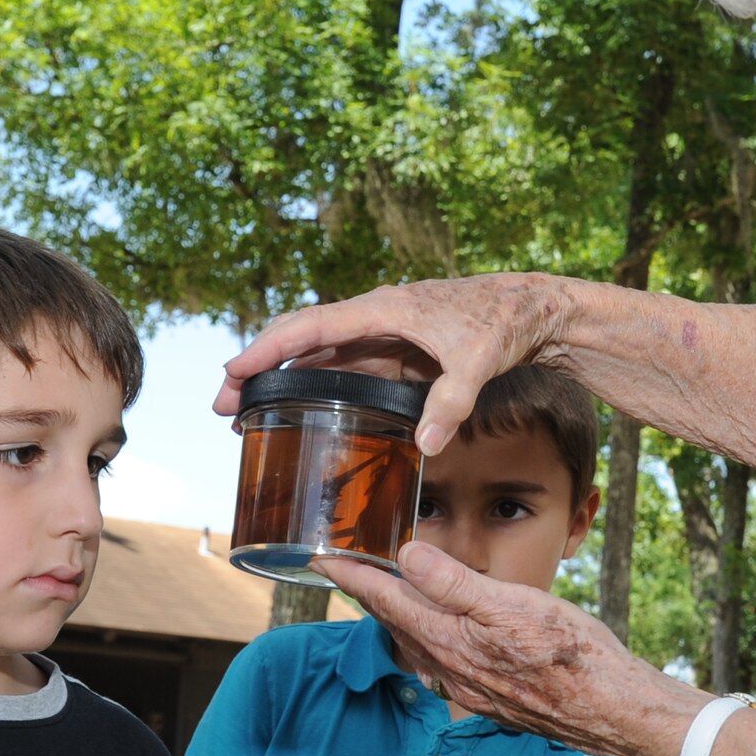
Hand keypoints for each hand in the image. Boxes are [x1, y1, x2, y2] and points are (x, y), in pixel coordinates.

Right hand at [217, 274, 577, 456]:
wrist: (532, 310)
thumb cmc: (503, 323)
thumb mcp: (479, 362)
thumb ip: (451, 402)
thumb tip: (426, 446)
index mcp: (383, 310)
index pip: (311, 328)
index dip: (268, 349)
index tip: (233, 372)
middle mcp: (374, 317)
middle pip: (301, 339)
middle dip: (258, 368)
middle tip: (223, 406)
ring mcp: (382, 334)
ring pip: (317, 355)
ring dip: (281, 381)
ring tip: (244, 415)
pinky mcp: (394, 350)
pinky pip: (343, 368)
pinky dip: (314, 387)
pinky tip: (297, 411)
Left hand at [315, 542, 706, 755]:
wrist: (613, 712)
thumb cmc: (573, 656)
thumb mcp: (514, 605)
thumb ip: (456, 584)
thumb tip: (406, 557)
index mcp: (450, 640)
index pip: (385, 601)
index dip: (351, 576)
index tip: (320, 556)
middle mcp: (450, 669)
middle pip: (394, 625)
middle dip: (367, 595)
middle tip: (345, 568)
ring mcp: (469, 687)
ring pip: (416, 645)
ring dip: (393, 618)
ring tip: (381, 593)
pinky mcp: (491, 697)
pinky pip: (440, 663)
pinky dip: (424, 639)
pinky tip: (434, 635)